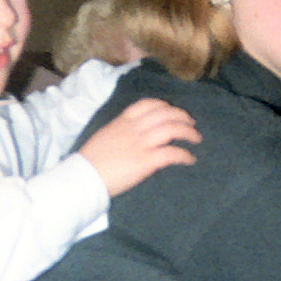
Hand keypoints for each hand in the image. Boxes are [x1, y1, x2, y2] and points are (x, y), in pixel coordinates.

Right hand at [77, 98, 200, 196]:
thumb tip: (133, 135)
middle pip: (165, 114)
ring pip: (172, 129)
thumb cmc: (90, 160)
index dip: (164, 106)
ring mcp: (141, 144)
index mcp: (122, 121)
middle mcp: (134, 128)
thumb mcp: (104, 135)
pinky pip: (171, 154)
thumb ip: (121, 131)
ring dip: (188, 132)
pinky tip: (190, 159)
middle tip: (191, 124)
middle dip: (182, 116)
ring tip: (196, 138)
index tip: (171, 111)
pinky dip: (184, 155)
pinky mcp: (145, 161)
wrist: (84, 176)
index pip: (147, 104)